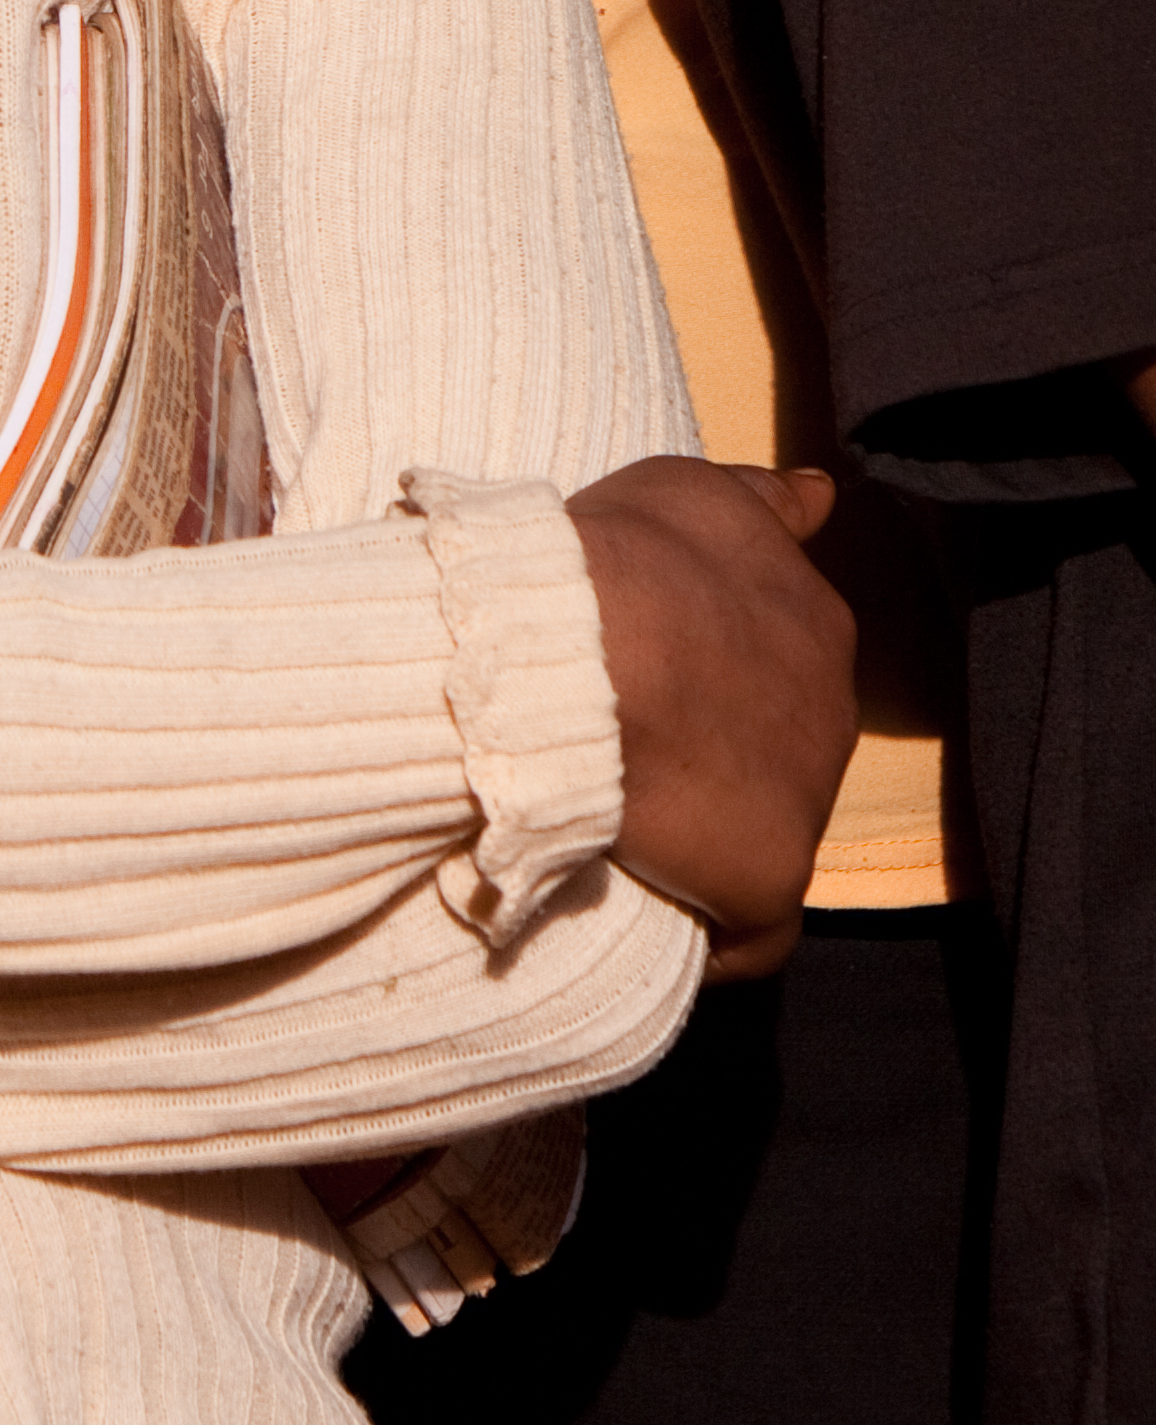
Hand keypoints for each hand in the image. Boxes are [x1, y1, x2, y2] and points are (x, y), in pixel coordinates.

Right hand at [569, 457, 854, 977]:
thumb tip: (822, 492)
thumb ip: (761, 497)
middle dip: (723, 753)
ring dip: (713, 833)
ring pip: (767, 829)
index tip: (673, 682)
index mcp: (814, 621)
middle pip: (781, 745)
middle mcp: (832, 710)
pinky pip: (756, 930)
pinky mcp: (771, 878)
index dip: (727, 677)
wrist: (593, 646)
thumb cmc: (627, 556)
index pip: (784, 662)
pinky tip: (673, 921)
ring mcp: (808, 798)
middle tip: (631, 749)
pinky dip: (722, 933)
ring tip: (630, 827)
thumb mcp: (693, 491)